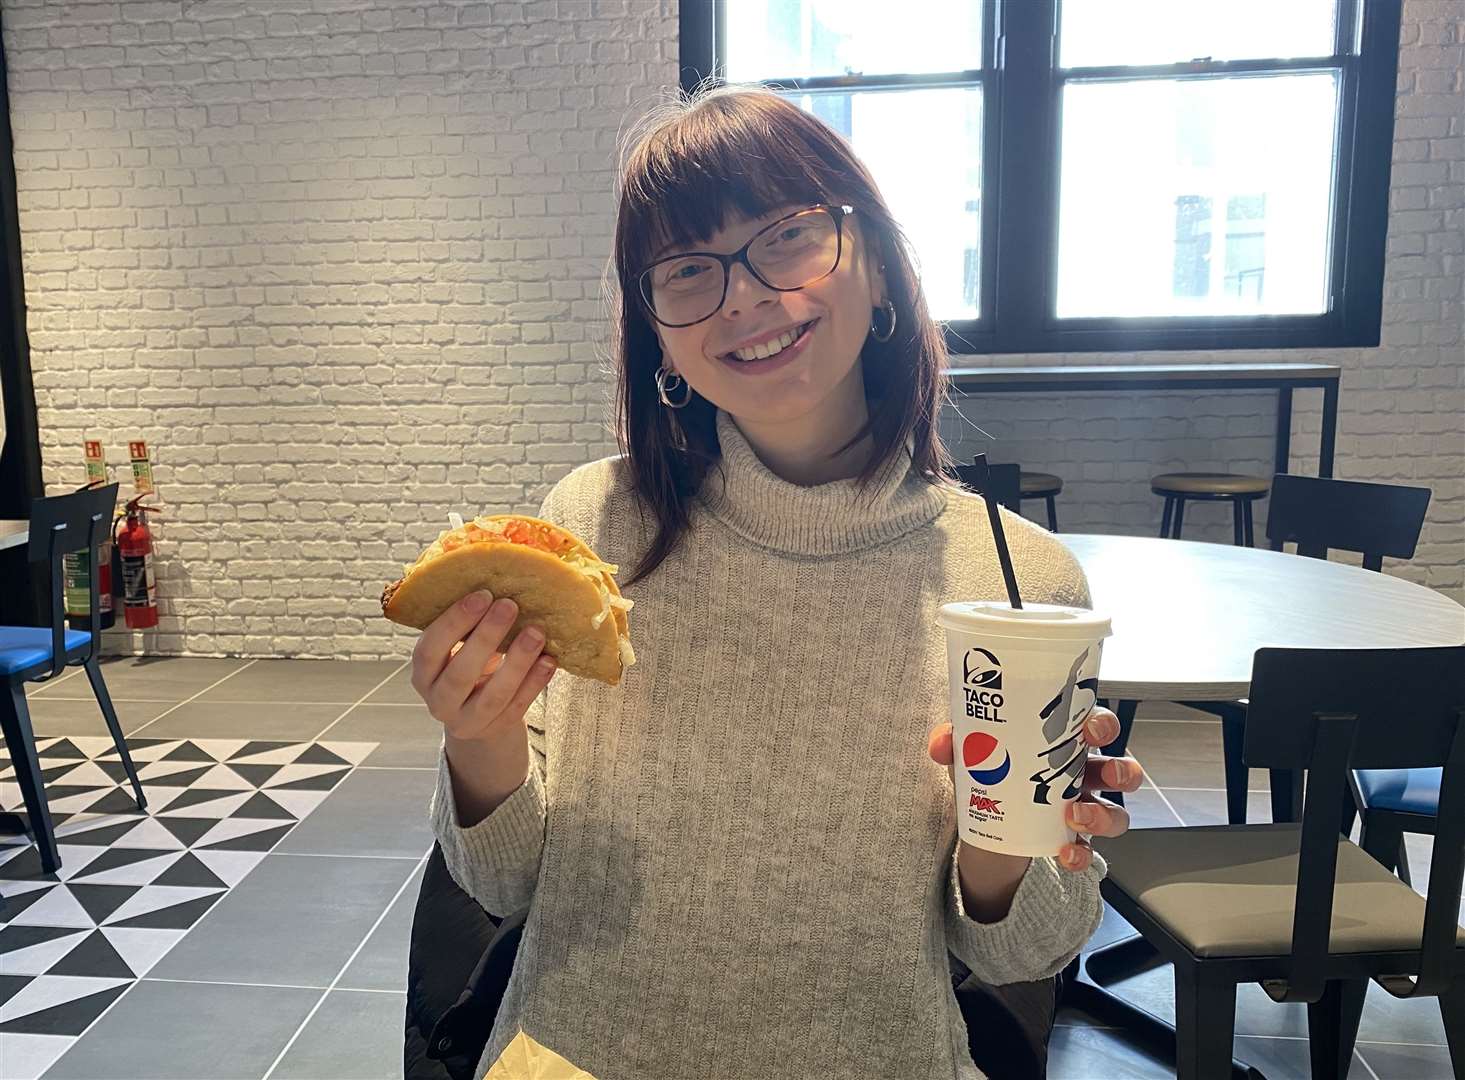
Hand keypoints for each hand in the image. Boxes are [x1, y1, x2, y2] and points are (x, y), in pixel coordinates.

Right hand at [410, 590, 555, 743]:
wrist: (477, 715)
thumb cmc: (467, 666)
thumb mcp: (457, 649)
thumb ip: (467, 624)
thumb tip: (496, 576)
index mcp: (423, 675)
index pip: (430, 649)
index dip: (454, 622)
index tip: (482, 594)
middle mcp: (439, 702)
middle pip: (460, 673)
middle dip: (486, 637)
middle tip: (509, 605)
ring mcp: (468, 721)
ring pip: (493, 695)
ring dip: (517, 662)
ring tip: (537, 632)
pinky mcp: (496, 729)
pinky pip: (518, 707)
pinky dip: (535, 683)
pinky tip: (549, 660)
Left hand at [927, 706, 1143, 873]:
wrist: (982, 821)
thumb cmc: (990, 771)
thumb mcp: (971, 753)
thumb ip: (955, 742)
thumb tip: (944, 743)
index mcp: (1063, 744)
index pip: (1096, 726)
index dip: (1103, 724)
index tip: (1091, 729)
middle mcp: (1082, 775)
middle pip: (1119, 770)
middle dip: (1121, 771)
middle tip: (1102, 774)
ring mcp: (1083, 810)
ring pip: (1116, 813)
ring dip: (1104, 815)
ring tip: (1076, 816)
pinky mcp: (1073, 841)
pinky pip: (1089, 851)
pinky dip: (1080, 854)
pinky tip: (1065, 854)